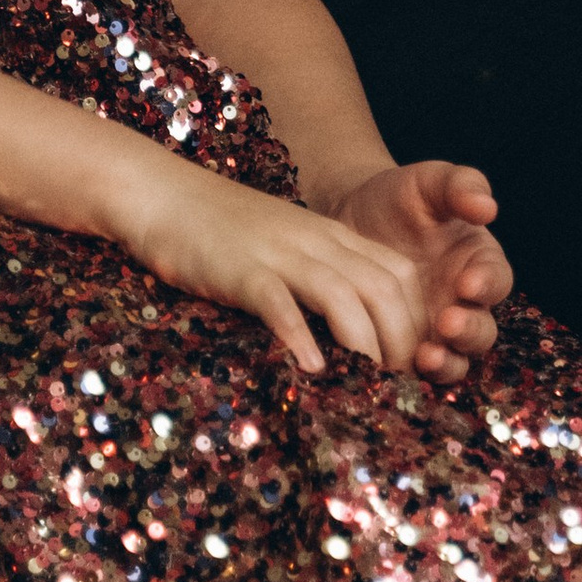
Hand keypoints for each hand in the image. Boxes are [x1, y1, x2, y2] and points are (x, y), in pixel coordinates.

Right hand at [123, 158, 476, 379]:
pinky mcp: (240, 269)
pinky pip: (279, 301)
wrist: (166, 195)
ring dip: (364, 344)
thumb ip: (321, 277)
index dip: (415, 321)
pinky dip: (299, 334)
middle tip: (397, 386)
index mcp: (334, 237)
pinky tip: (309, 368)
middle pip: (384, 288)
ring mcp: (280, 253)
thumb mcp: (290, 247)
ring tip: (368, 386)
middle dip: (401, 341)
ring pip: (344, 295)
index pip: (400, 275)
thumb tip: (349, 336)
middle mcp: (317, 242)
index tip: (412, 363)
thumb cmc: (226, 232)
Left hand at [314, 157, 512, 380]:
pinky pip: (415, 372)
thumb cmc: (397, 198)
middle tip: (446, 323)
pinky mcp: (405, 349)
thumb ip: (459, 185)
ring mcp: (436, 331)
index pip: (496, 279)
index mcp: (478, 262)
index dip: (487, 284)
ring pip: (456, 359)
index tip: (467, 282)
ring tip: (425, 356)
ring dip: (446, 363)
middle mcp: (464, 303)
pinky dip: (410, 375)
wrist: (350, 219)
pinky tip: (390, 367)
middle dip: (468, 331)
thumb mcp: (427, 182)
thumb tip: (487, 207)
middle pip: (482, 330)